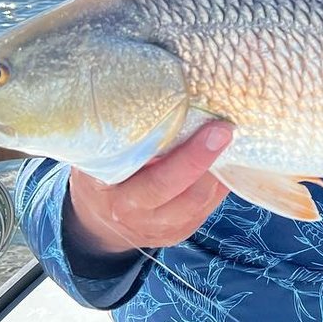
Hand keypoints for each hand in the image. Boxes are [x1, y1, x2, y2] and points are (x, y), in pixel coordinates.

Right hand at [65, 122, 232, 256]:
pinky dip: (218, 183)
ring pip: (201, 202)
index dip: (190, 157)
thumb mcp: (96, 154)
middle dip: (209, 161)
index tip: (213, 128)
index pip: (158, 181)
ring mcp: (160, 230)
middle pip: (186, 194)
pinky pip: (207, 208)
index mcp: (113, 195)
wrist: (95, 220)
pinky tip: (222, 160)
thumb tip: (153, 89)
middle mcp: (136, 216)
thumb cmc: (98, 173)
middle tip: (226, 129)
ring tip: (227, 140)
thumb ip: (119, 133)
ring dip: (218, 172)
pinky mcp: (180, 232)